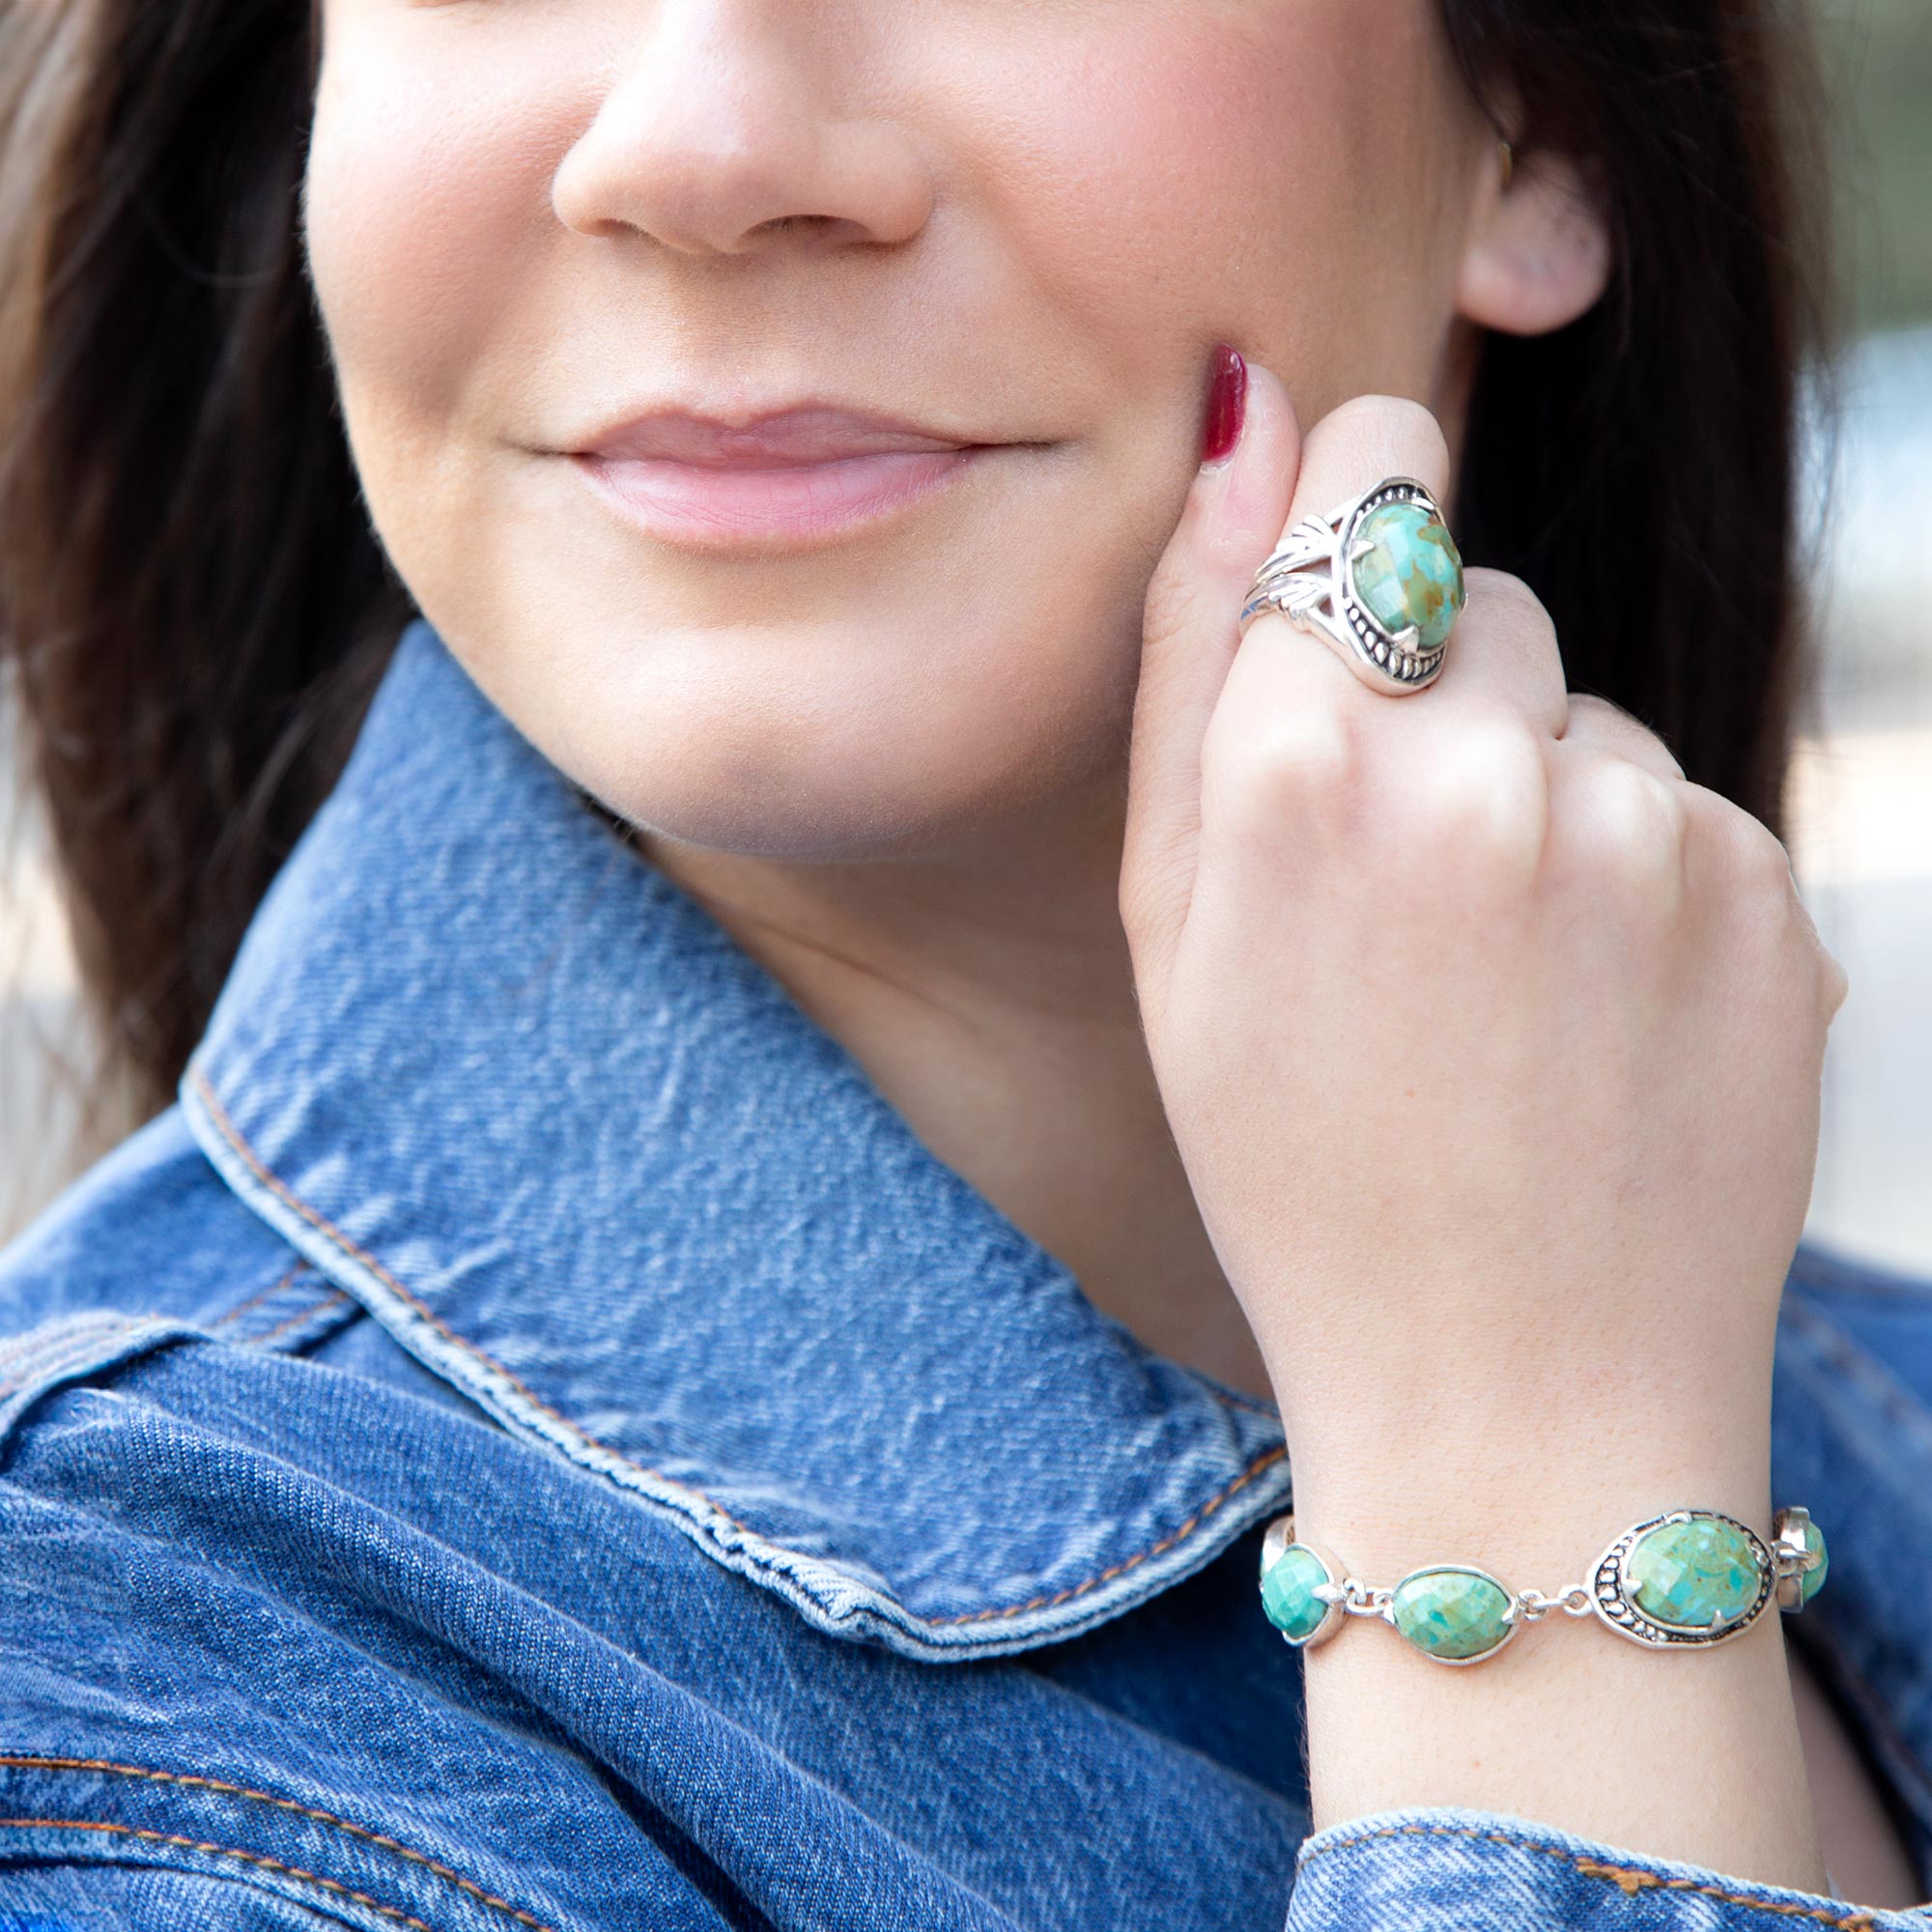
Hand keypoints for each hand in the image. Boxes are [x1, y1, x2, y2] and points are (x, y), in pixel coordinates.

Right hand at [1122, 369, 1848, 1545]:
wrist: (1516, 1393)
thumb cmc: (1299, 1161)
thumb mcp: (1172, 928)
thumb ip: (1192, 651)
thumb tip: (1255, 412)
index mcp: (1298, 767)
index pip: (1373, 468)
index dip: (1359, 528)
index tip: (1352, 617)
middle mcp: (1483, 767)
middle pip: (1478, 596)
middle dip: (1431, 699)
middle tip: (1392, 892)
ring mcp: (1645, 827)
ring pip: (1582, 708)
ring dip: (1534, 797)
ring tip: (1499, 980)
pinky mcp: (1763, 887)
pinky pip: (1678, 803)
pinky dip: (1634, 878)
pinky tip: (1591, 1015)